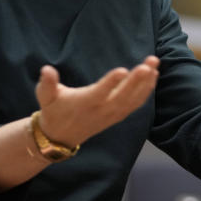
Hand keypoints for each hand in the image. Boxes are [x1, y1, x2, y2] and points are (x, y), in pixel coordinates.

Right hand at [33, 56, 159, 146]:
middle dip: (137, 80)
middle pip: (123, 96)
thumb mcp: (45, 97)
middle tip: (149, 63)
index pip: (100, 93)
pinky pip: (135, 104)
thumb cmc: (54, 111)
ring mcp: (112, 114)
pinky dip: (146, 91)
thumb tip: (46, 69)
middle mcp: (102, 110)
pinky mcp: (118, 115)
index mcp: (85, 103)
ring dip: (146, 82)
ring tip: (154, 64)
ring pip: (133, 99)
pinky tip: (153, 75)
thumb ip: (47, 84)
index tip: (122, 70)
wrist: (60, 136)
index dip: (111, 83)